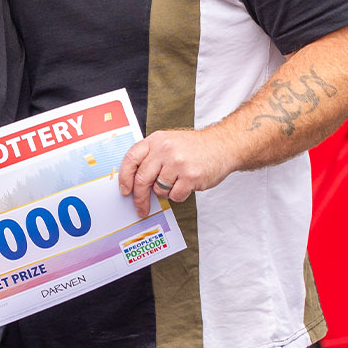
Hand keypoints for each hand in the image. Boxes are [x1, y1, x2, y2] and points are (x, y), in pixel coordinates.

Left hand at [117, 127, 235, 216]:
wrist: (222, 145)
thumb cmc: (194, 147)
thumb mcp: (168, 142)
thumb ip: (151, 156)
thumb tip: (134, 182)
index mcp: (156, 140)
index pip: (131, 159)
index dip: (124, 178)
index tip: (125, 190)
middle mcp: (165, 149)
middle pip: (142, 179)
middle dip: (139, 198)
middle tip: (141, 207)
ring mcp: (178, 163)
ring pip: (159, 190)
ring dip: (165, 192)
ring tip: (176, 182)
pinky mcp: (190, 176)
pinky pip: (175, 196)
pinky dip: (179, 195)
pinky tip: (186, 184)